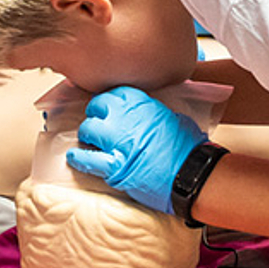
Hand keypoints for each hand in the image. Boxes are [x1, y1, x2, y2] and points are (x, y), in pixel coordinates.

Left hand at [65, 86, 206, 213]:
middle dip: (95, 117)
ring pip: (88, 131)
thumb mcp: (173, 117)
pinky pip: (88, 159)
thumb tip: (144, 113)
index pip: (113, 94)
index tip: (105, 107)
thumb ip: (152, 112)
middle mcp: (127, 119)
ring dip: (87, 135)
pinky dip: (79, 157)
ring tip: (88, 140)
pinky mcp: (115, 166)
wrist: (193, 174)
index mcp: (143, 104)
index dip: (107, 102)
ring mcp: (119, 142)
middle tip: (96, 124)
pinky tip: (75, 156)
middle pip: (96, 109)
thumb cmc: (189, 148)